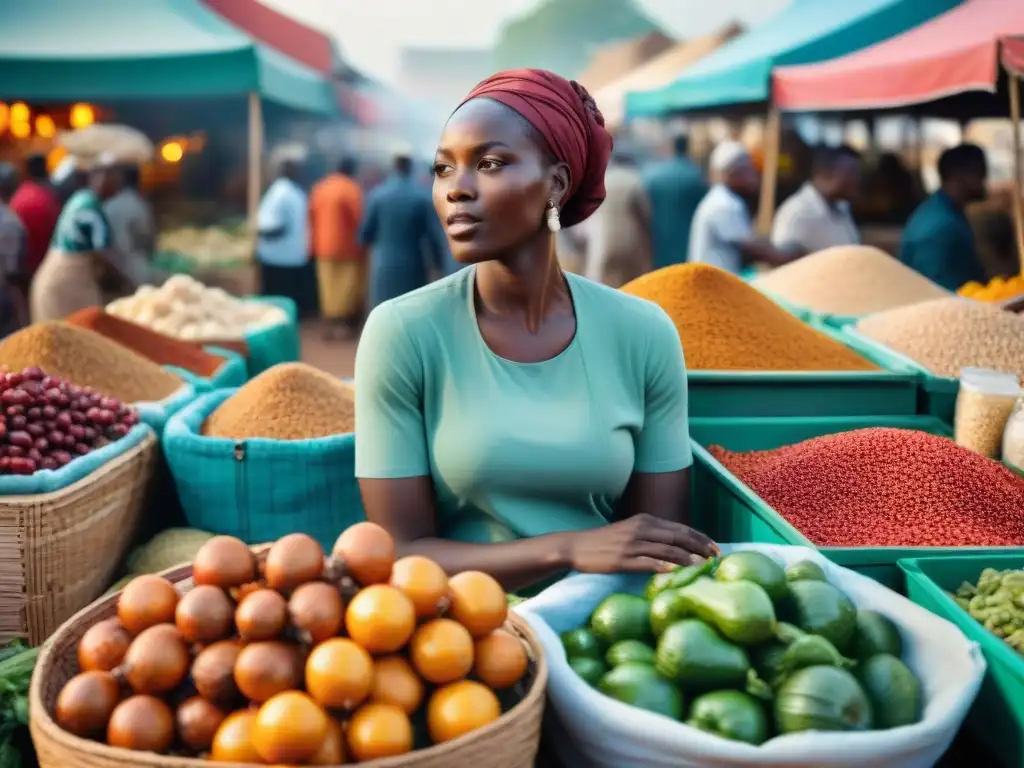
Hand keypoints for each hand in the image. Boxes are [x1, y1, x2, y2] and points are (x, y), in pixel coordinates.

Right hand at [568, 514, 718, 574]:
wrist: (577, 546)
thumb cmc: (605, 542)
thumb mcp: (631, 531)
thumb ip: (652, 535)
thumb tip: (677, 547)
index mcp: (645, 520)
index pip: (680, 528)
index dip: (700, 537)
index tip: (716, 548)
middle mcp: (641, 529)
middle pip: (678, 537)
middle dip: (701, 548)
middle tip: (717, 559)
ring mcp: (632, 544)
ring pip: (667, 550)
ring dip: (688, 559)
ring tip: (704, 567)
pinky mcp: (622, 559)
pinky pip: (648, 563)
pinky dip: (665, 567)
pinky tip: (677, 573)